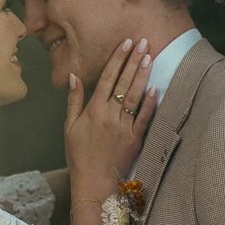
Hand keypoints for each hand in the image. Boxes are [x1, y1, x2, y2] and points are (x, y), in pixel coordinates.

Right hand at [65, 37, 156, 185]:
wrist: (93, 182)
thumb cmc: (79, 155)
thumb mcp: (69, 127)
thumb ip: (74, 100)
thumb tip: (75, 76)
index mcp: (94, 110)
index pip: (108, 78)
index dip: (117, 59)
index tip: (126, 43)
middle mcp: (110, 115)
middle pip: (124, 83)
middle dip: (134, 60)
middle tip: (144, 42)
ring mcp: (124, 127)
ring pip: (135, 96)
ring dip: (143, 75)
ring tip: (150, 57)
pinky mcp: (135, 139)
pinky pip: (144, 118)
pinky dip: (150, 103)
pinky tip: (155, 88)